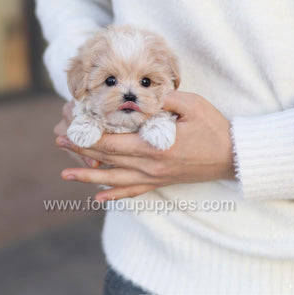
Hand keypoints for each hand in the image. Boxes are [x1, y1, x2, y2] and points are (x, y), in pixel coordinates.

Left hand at [55, 91, 235, 201]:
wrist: (235, 157)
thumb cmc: (214, 127)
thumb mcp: (190, 104)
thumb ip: (162, 100)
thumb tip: (137, 96)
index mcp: (155, 146)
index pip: (112, 142)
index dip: (88, 137)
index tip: (70, 129)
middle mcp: (151, 166)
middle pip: (108, 159)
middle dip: (81, 151)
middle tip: (58, 142)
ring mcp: (155, 177)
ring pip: (114, 180)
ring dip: (89, 176)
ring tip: (66, 173)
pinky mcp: (161, 182)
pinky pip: (133, 192)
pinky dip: (114, 196)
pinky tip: (98, 198)